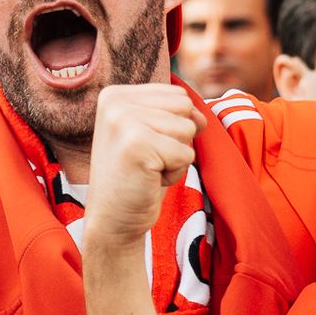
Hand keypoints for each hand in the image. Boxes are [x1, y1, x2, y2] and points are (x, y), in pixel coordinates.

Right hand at [85, 84, 206, 245]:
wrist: (113, 220)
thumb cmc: (136, 178)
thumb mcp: (153, 135)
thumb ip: (176, 115)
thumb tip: (202, 116)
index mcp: (116, 94)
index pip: (177, 95)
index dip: (173, 126)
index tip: (146, 146)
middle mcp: (115, 102)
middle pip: (185, 107)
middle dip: (177, 139)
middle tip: (148, 159)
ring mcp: (123, 120)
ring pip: (188, 129)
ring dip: (176, 156)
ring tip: (148, 169)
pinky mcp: (137, 144)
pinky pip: (186, 153)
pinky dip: (175, 173)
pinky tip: (149, 180)